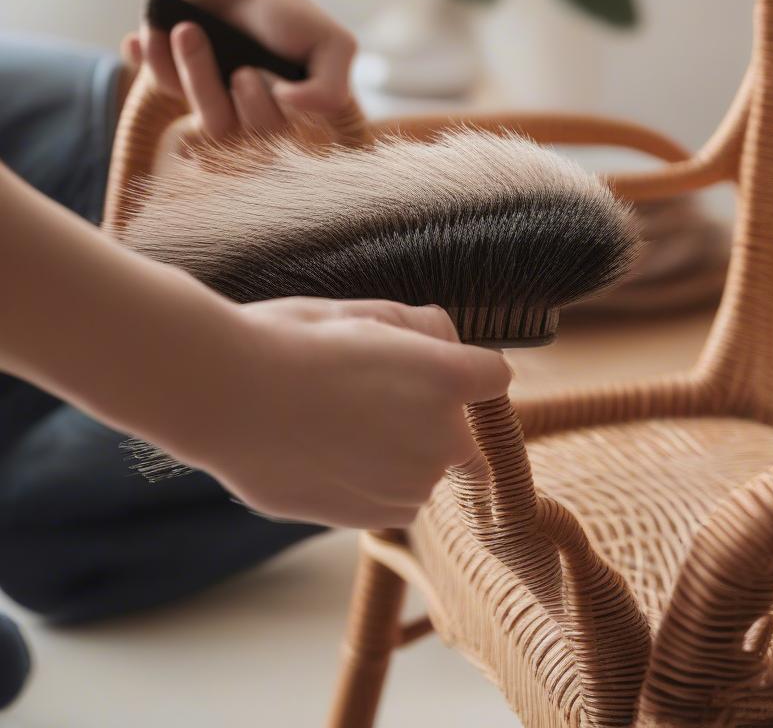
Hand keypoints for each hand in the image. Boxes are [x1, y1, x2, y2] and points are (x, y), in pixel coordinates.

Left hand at [123, 0, 357, 142]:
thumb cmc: (287, 13)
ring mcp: (220, 108)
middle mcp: (261, 122)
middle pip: (247, 135)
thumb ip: (331, 92)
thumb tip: (290, 108)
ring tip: (186, 31)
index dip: (268, 116)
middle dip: (238, 94)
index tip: (262, 80)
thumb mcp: (334, 46)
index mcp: (302, 119)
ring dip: (194, 73)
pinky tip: (142, 39)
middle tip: (238, 63)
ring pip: (210, 123)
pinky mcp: (182, 90)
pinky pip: (165, 90)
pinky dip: (155, 61)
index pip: (289, 147)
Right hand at [158, 296, 510, 527]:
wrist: (226, 396)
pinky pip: (395, 497)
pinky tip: (326, 453)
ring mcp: (409, 483)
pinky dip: (374, 481)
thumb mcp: (362, 311)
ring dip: (402, 452)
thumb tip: (446, 339)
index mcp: (448, 377)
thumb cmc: (291, 341)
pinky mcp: (374, 514)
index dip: (463, 368)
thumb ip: (424, 328)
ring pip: (427, 467)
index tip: (431, 366)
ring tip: (336, 423)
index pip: (493, 377)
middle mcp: (443, 437)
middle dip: (431, 416)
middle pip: (460, 430)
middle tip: (365, 394)